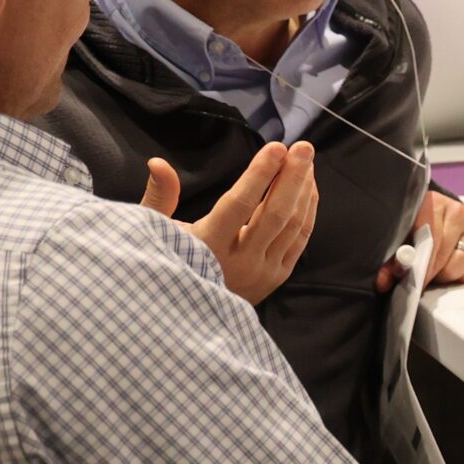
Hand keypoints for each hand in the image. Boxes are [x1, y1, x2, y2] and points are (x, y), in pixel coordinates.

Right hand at [143, 142, 317, 304]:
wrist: (186, 317)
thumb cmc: (168, 264)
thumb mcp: (155, 234)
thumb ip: (160, 197)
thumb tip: (158, 162)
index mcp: (206, 248)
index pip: (239, 205)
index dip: (259, 174)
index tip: (276, 147)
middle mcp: (239, 262)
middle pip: (274, 213)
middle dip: (292, 176)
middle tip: (303, 146)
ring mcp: (262, 272)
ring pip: (292, 225)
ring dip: (303, 190)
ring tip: (306, 159)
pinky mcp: (277, 277)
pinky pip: (300, 239)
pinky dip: (307, 211)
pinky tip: (308, 187)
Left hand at [379, 190, 463, 291]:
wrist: (431, 211)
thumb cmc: (413, 223)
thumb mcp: (399, 236)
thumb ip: (390, 259)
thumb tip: (384, 281)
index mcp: (434, 205)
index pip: (431, 240)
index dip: (422, 264)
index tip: (413, 279)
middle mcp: (458, 213)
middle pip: (446, 255)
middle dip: (431, 272)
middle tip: (419, 278)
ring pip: (462, 265)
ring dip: (446, 274)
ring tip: (433, 271)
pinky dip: (462, 275)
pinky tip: (449, 268)